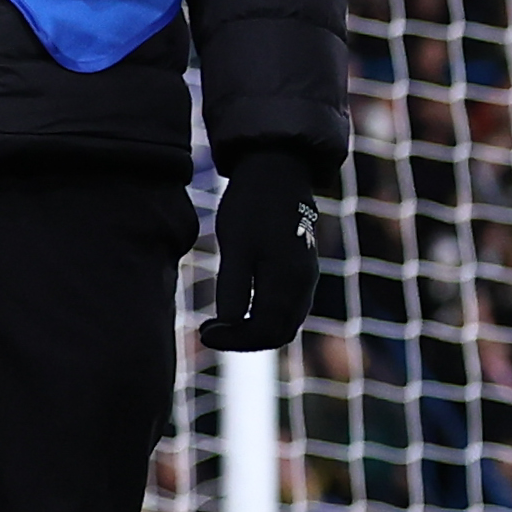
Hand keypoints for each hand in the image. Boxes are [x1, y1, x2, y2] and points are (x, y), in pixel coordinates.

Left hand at [200, 149, 326, 351]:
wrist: (277, 171)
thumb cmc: (252, 206)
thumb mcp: (235, 244)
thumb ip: (233, 285)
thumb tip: (227, 323)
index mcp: (288, 280)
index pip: (266, 332)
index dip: (234, 341)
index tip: (205, 332)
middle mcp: (303, 283)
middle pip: (280, 332)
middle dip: (244, 339)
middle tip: (209, 330)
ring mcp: (306, 276)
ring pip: (286, 321)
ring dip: (255, 329)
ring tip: (221, 321)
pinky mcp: (302, 268)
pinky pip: (289, 307)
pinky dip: (265, 315)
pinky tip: (241, 304)